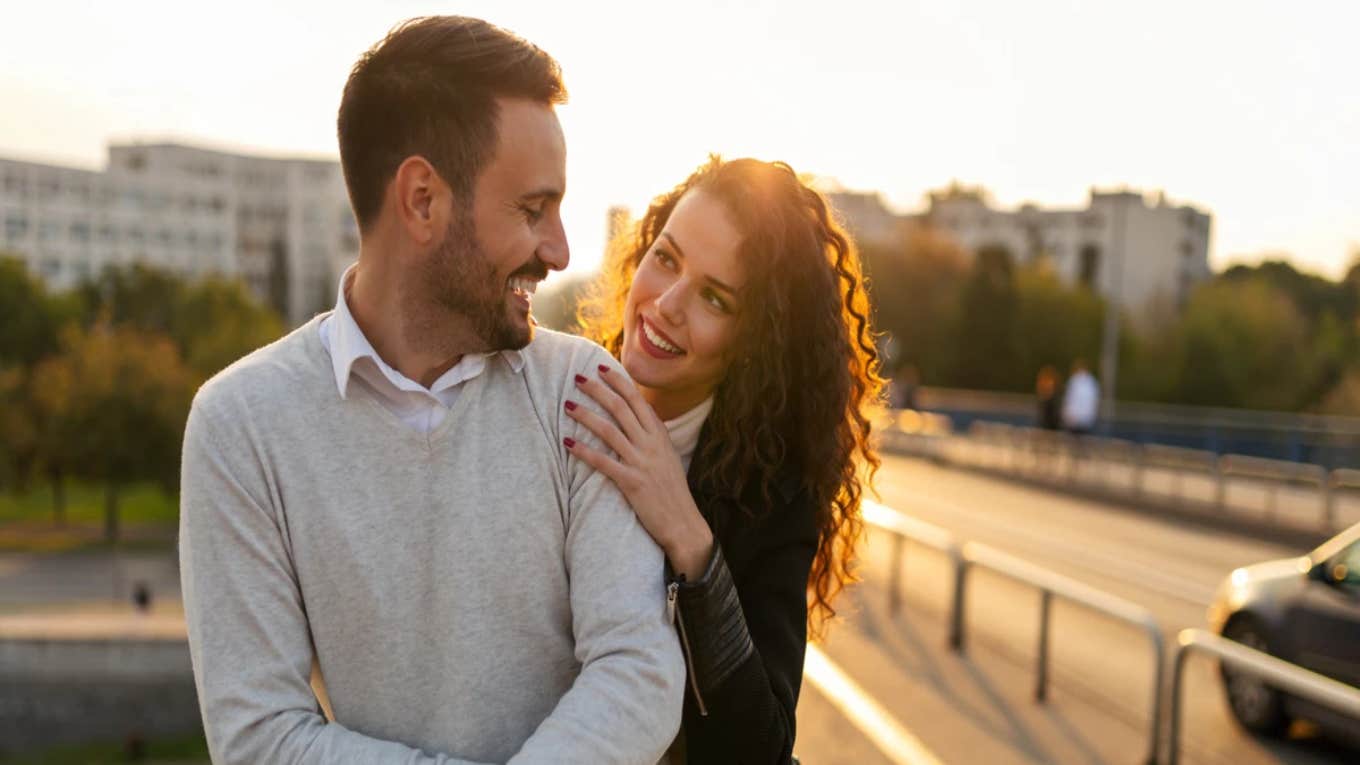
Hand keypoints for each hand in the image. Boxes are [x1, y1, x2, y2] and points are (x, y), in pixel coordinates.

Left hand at [564, 365, 713, 578]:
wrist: (684, 524)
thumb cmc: (672, 491)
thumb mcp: (668, 457)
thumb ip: (653, 436)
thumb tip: (640, 416)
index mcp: (660, 436)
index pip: (637, 400)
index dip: (618, 382)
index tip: (601, 368)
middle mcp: (651, 444)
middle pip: (621, 408)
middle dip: (597, 390)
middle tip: (577, 378)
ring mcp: (642, 462)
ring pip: (609, 430)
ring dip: (586, 415)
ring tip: (567, 405)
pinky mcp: (632, 482)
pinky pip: (603, 462)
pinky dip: (584, 451)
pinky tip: (568, 442)